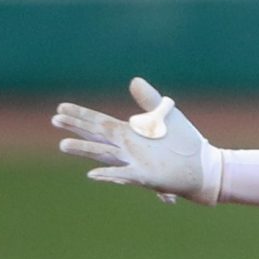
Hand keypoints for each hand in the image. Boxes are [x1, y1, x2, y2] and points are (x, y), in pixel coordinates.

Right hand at [52, 78, 223, 204]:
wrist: (203, 167)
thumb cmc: (184, 143)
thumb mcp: (166, 114)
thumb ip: (148, 100)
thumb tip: (133, 81)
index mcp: (130, 134)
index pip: (98, 122)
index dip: (80, 115)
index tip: (60, 108)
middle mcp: (127, 149)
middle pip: (96, 137)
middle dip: (76, 128)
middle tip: (54, 120)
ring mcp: (134, 163)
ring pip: (104, 155)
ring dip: (84, 150)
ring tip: (63, 144)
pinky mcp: (146, 177)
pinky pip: (123, 176)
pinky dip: (108, 175)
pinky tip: (92, 174)